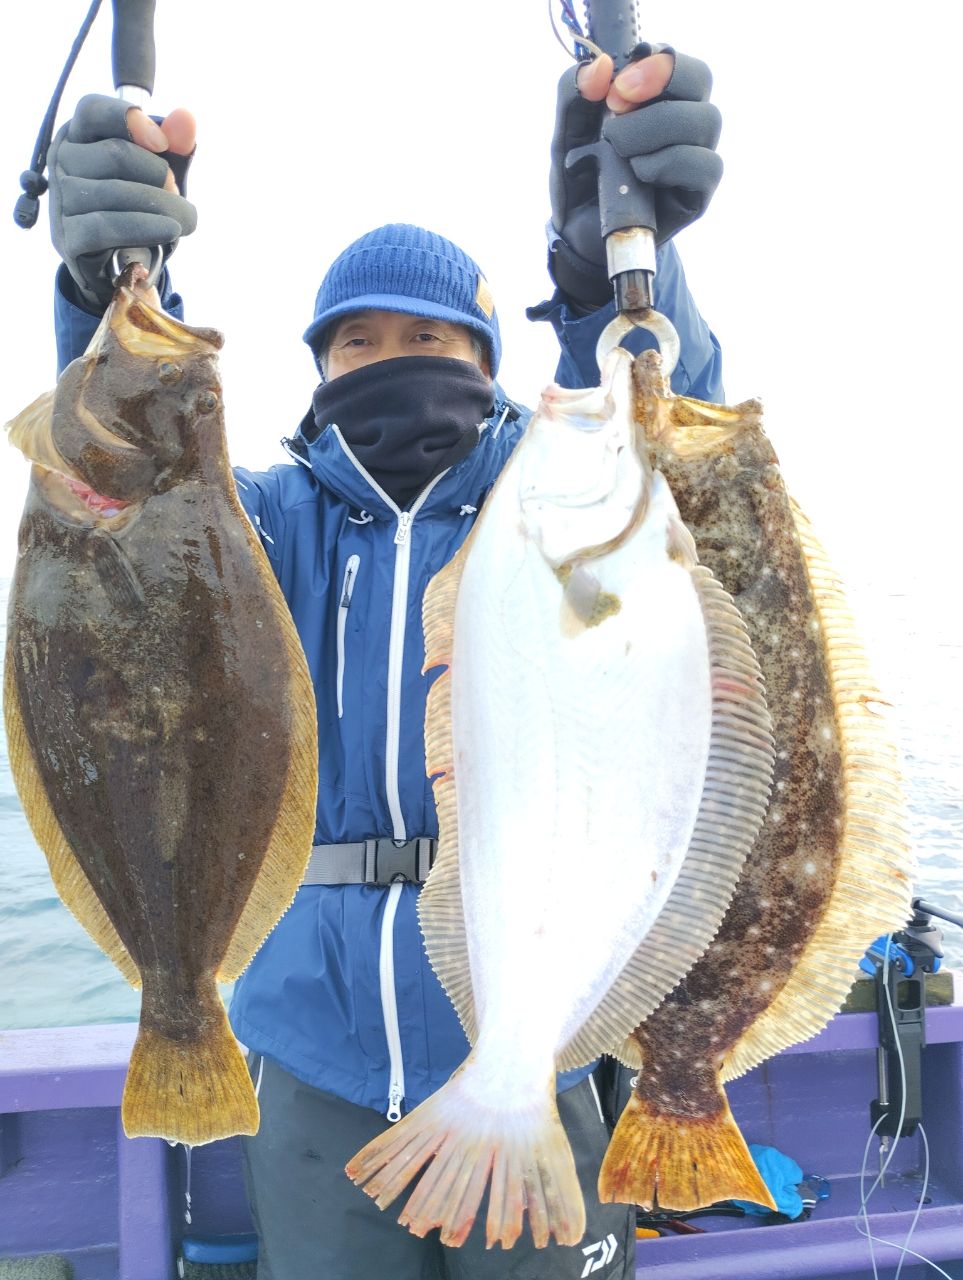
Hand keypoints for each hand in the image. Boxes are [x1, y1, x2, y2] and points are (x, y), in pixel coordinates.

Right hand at [48, 94, 197, 310]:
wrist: (117, 258)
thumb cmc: (136, 201)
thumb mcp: (158, 168)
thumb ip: (173, 141)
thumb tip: (186, 118)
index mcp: (79, 134)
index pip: (93, 110)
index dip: (129, 119)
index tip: (163, 143)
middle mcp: (62, 161)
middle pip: (115, 154)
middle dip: (159, 174)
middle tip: (178, 192)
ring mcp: (61, 200)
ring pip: (115, 192)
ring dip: (162, 205)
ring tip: (186, 218)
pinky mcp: (68, 237)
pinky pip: (107, 226)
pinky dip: (145, 227)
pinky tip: (170, 230)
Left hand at [548, 47, 722, 309]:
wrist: (578, 233)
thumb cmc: (581, 176)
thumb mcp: (566, 131)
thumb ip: (575, 93)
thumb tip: (600, 68)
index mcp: (659, 96)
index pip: (679, 60)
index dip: (655, 62)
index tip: (618, 86)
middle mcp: (685, 121)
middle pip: (701, 79)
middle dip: (659, 85)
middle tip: (617, 111)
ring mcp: (696, 156)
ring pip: (706, 121)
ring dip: (657, 128)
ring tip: (619, 150)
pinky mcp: (698, 194)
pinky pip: (706, 166)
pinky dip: (670, 163)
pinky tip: (640, 173)